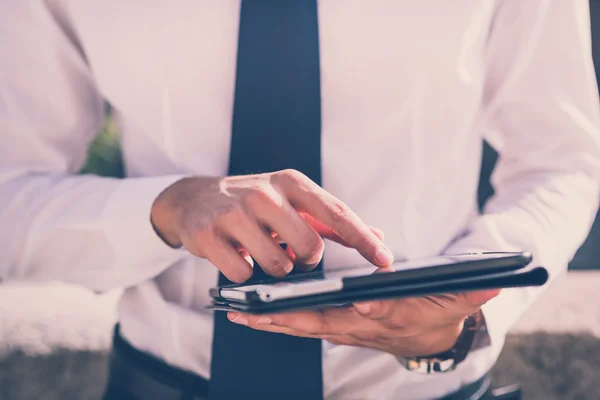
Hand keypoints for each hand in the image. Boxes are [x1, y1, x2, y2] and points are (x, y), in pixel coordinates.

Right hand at [151, 169, 393, 281]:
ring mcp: (233, 213)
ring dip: (275, 268)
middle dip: (305, 259)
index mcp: (290, 182)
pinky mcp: (208, 235)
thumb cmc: (254, 202)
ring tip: (260, 250)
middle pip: (309, 248)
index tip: (385, 261)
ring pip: (278, 267)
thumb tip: (378, 236)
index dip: (362, 239)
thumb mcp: (292, 201)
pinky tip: (237, 255)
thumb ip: (332, 221)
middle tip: (289, 251)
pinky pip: (244, 275)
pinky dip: (245, 273)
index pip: (335, 212)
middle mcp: (263, 193)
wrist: (194, 197)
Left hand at [227, 288, 499, 356]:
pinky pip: (300, 325)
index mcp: (392, 317)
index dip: (370, 308)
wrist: (427, 339)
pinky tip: (251, 315)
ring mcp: (343, 329)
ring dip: (272, 321)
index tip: (358, 302)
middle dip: (292, 318)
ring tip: (240, 314)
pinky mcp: (332, 326)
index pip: (380, 312)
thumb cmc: (436, 315)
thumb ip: (471, 291)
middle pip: (325, 323)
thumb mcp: (457, 302)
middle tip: (258, 311)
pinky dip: (276, 321)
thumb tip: (495, 281)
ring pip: (304, 326)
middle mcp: (361, 326)